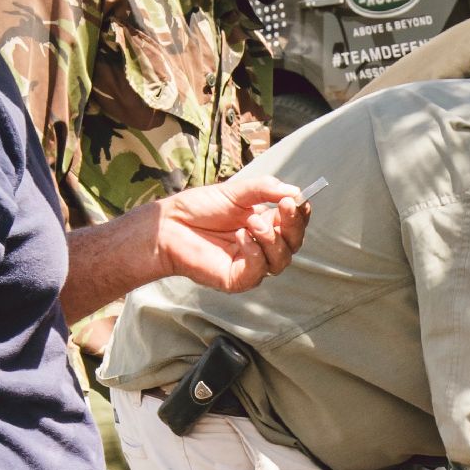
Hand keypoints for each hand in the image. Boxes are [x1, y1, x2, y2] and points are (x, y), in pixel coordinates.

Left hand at [151, 170, 316, 294]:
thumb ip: (265, 190)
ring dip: (271, 239)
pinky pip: (259, 271)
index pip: (294, 224)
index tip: (298, 200)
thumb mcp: (236, 192)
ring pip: (281, 260)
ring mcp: (251, 264)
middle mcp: (262, 246)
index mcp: (265, 224)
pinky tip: (240, 237)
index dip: (300, 215)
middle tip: (283, 207)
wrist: (169, 225)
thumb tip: (296, 193)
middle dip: (293, 226)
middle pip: (293, 244)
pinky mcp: (237, 279)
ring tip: (250, 222)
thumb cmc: (199, 208)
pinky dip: (254, 253)